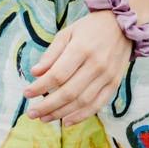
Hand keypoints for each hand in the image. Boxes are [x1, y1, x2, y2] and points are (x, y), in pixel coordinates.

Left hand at [24, 10, 131, 125]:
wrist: (122, 25)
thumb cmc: (89, 28)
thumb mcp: (66, 33)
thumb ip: (51, 54)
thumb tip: (35, 73)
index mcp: (81, 49)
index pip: (57, 75)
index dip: (40, 87)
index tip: (26, 94)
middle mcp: (96, 65)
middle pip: (69, 92)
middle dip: (47, 106)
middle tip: (31, 113)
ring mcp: (107, 77)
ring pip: (82, 102)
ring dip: (61, 113)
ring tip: (44, 118)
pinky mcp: (114, 84)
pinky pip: (97, 105)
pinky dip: (81, 116)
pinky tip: (66, 122)